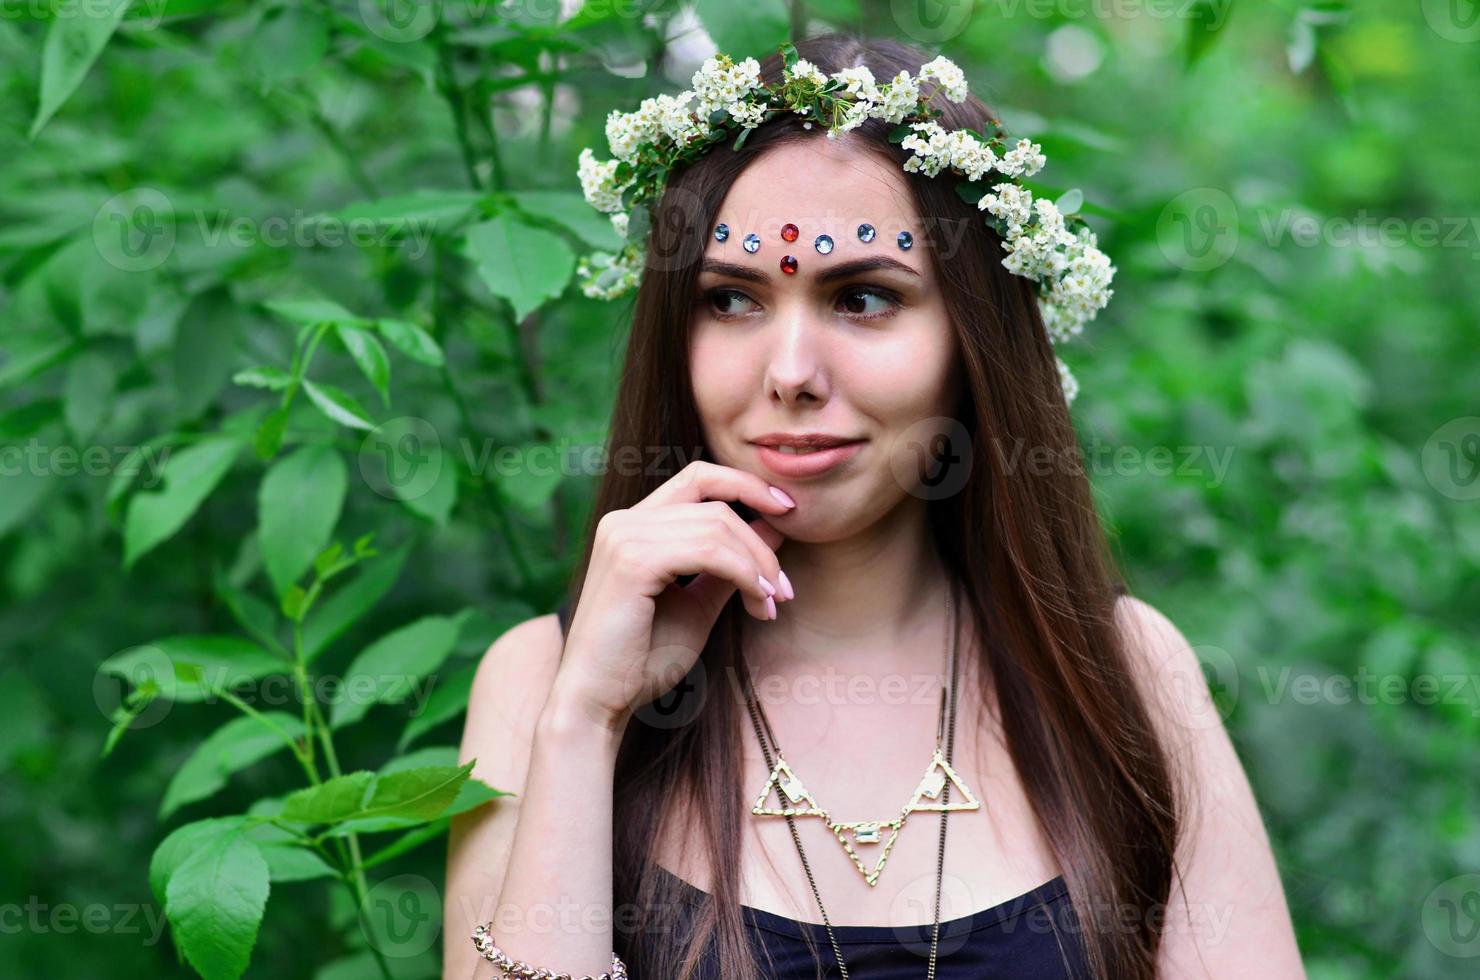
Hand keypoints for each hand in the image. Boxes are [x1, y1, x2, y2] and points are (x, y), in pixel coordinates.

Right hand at [551, 460, 795, 731]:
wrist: (597, 703)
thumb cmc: (642, 660)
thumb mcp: (698, 604)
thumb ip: (731, 564)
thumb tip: (775, 526)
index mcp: (632, 525)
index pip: (699, 478)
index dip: (747, 484)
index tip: (787, 511)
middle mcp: (623, 522)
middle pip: (717, 504)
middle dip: (762, 545)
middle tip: (785, 590)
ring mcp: (624, 537)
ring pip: (718, 526)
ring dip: (757, 566)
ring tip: (770, 603)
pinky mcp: (632, 561)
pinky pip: (709, 551)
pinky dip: (743, 573)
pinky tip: (757, 603)